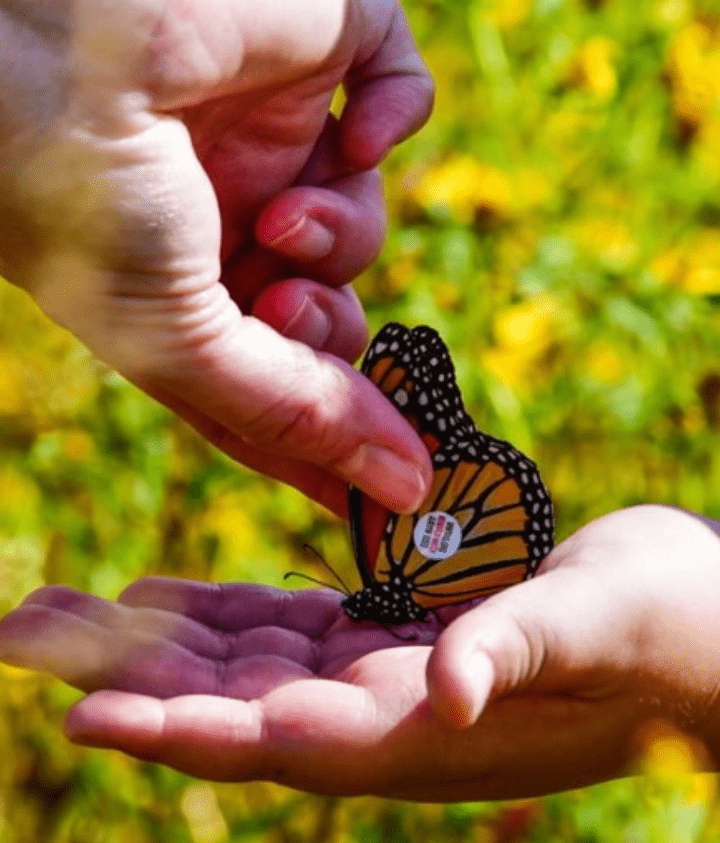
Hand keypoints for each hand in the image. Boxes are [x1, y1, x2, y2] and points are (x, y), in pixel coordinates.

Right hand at [0, 0, 433, 514]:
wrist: (57, 48)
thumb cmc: (81, 202)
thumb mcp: (181, 339)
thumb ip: (295, 414)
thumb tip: (403, 487)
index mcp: (182, 300)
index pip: (281, 393)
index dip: (341, 442)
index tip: (398, 491)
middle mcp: (226, 229)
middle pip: (330, 317)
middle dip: (329, 331)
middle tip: (297, 313)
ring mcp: (272, 143)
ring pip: (362, 225)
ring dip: (342, 238)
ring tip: (287, 220)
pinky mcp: (312, 56)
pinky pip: (396, 95)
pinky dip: (396, 118)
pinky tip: (356, 134)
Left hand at [2, 506, 719, 799]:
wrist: (699, 626)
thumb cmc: (670, 630)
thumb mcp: (601, 628)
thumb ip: (518, 653)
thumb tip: (445, 695)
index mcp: (426, 727)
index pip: (279, 736)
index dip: (182, 726)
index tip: (85, 713)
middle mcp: (388, 712)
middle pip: (233, 701)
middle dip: (132, 676)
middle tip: (30, 638)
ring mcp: (387, 674)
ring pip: (247, 660)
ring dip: (159, 641)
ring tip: (72, 614)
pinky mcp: (397, 634)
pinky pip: (290, 627)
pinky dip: (225, 612)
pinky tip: (171, 594)